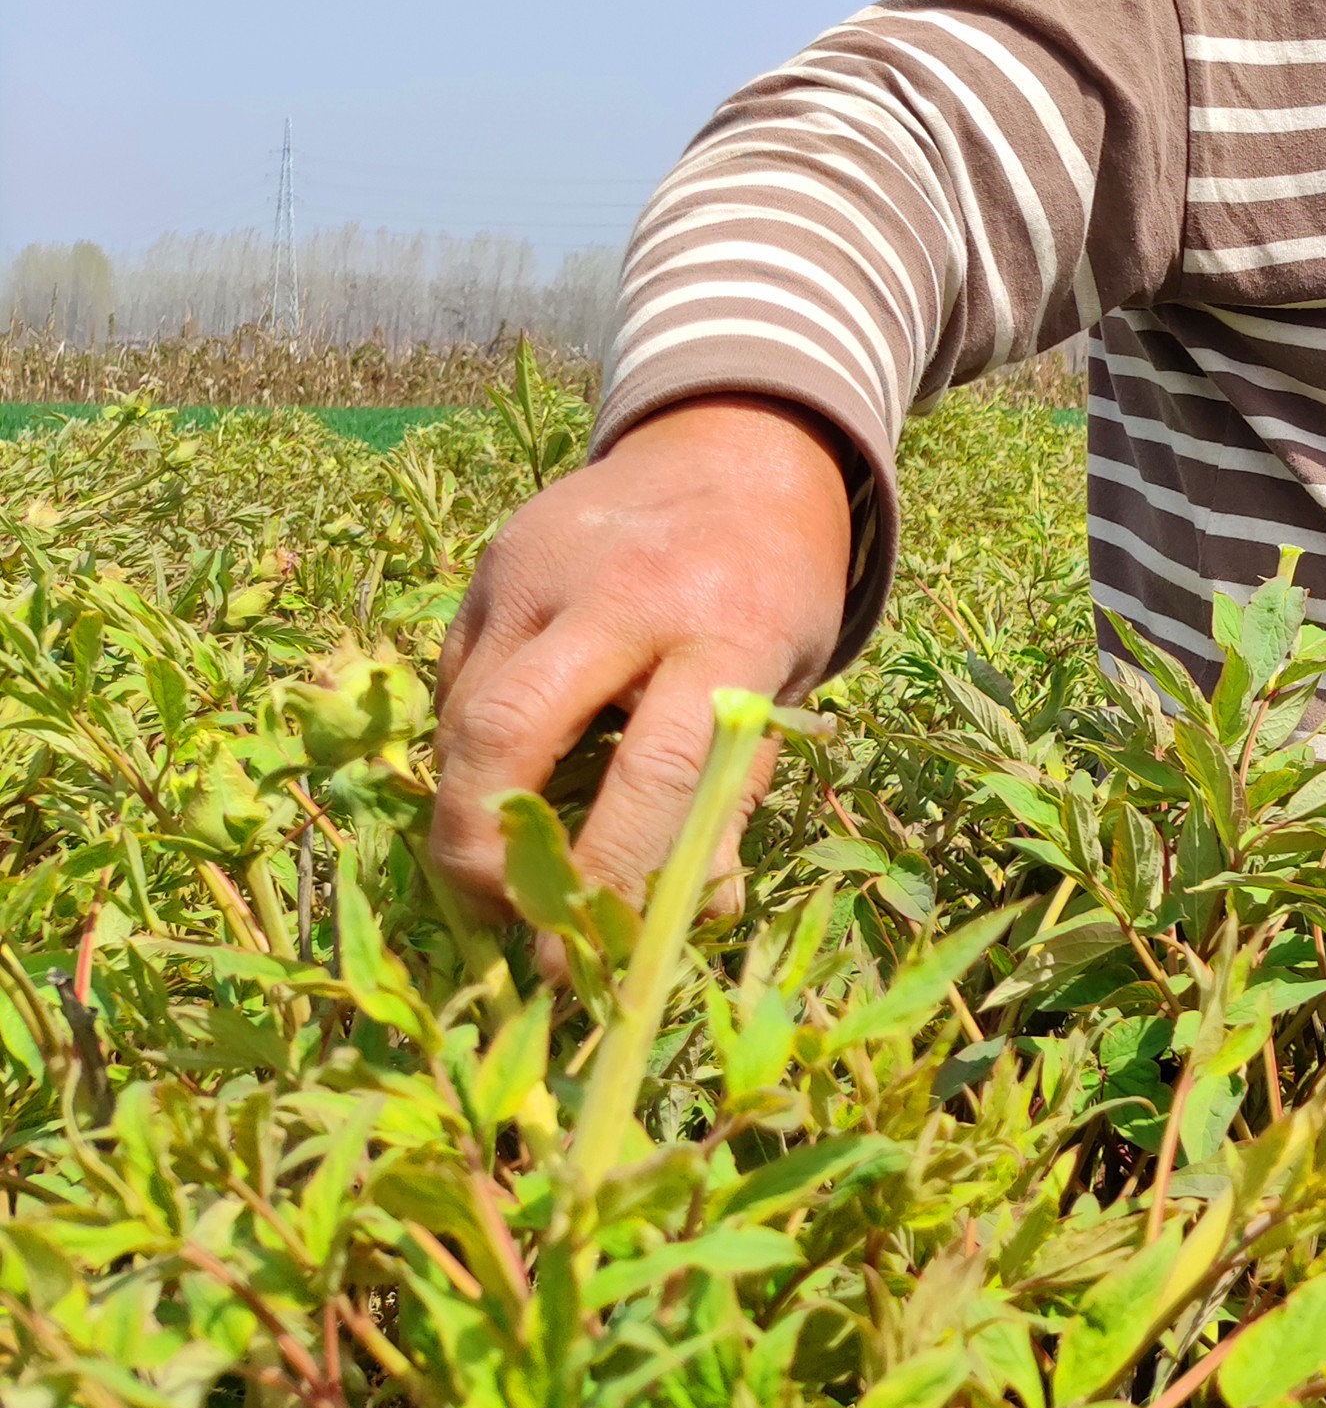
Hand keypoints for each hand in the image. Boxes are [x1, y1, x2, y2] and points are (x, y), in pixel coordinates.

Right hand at [429, 396, 853, 938]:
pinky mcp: (493, 563)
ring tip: (504, 873)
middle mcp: (623, 592)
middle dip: (482, 854)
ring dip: (468, 811)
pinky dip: (468, 746)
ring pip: (461, 717)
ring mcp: (542, 568)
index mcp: (725, 626)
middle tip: (501, 924)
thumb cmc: (777, 582)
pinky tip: (508, 773)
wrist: (739, 445)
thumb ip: (732, 792)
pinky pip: (455, 681)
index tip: (575, 962)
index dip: (607, 881)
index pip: (655, 775)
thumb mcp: (787, 679)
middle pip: (508, 736)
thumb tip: (689, 919)